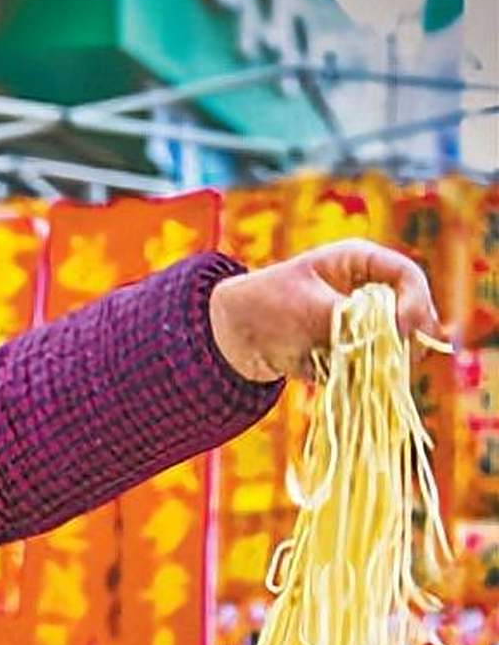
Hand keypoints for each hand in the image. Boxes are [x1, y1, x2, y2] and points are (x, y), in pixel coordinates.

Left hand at [208, 239, 442, 381]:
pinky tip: (348, 382)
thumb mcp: (308, 308)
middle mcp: (367, 291)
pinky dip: (364, 377)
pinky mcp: (351, 351)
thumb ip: (351, 319)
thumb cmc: (263, 306)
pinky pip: (371, 367)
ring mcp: (362, 323)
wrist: (231, 335)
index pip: (407, 277)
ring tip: (365, 373)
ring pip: (396, 345)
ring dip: (385, 362)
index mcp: (359, 262)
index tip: (401, 329)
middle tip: (396, 361)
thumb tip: (392, 337)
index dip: (414, 302)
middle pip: (410, 313)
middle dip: (405, 338)